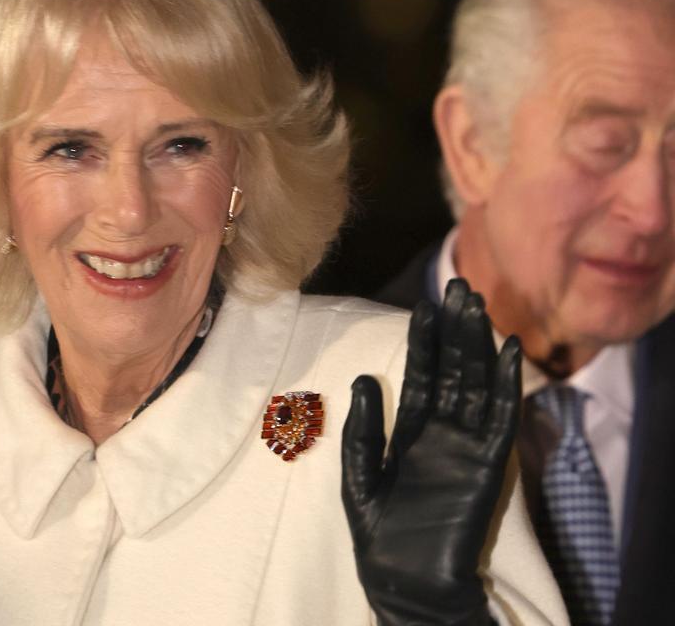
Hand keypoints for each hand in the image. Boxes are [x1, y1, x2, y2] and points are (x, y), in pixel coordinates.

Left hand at [341, 278, 521, 625]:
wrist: (405, 579)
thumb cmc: (379, 532)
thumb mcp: (359, 475)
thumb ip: (364, 429)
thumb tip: (364, 378)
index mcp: (411, 431)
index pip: (421, 375)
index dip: (424, 342)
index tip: (427, 305)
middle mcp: (442, 432)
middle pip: (453, 371)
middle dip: (455, 331)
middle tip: (459, 288)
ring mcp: (467, 446)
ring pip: (477, 386)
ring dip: (478, 346)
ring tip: (478, 306)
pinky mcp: (488, 466)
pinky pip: (500, 420)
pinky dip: (507, 387)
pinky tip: (508, 354)